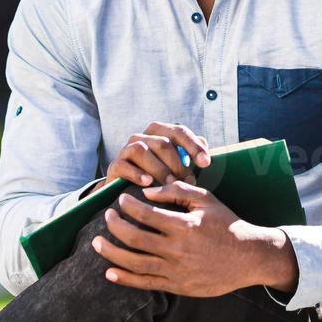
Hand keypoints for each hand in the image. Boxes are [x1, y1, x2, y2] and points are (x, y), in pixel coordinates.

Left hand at [91, 180, 296, 297]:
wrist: (248, 258)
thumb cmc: (226, 224)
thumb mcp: (206, 199)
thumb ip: (176, 191)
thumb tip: (146, 192)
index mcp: (184, 226)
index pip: (145, 215)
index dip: (127, 206)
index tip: (120, 200)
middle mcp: (177, 250)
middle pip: (133, 239)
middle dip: (114, 226)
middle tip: (106, 217)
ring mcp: (175, 271)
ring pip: (134, 263)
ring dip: (111, 253)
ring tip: (97, 242)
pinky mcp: (176, 286)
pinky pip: (145, 284)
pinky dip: (125, 279)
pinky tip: (110, 272)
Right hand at [94, 122, 210, 191]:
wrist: (129, 190)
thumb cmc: (160, 176)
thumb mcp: (177, 165)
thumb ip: (190, 154)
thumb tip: (205, 149)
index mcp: (160, 132)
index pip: (179, 132)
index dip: (193, 146)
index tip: (206, 163)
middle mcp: (142, 137)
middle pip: (163, 143)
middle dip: (177, 163)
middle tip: (187, 181)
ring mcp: (127, 149)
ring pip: (142, 150)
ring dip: (159, 168)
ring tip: (169, 183)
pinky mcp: (115, 165)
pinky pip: (125, 165)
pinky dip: (137, 173)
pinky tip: (148, 183)